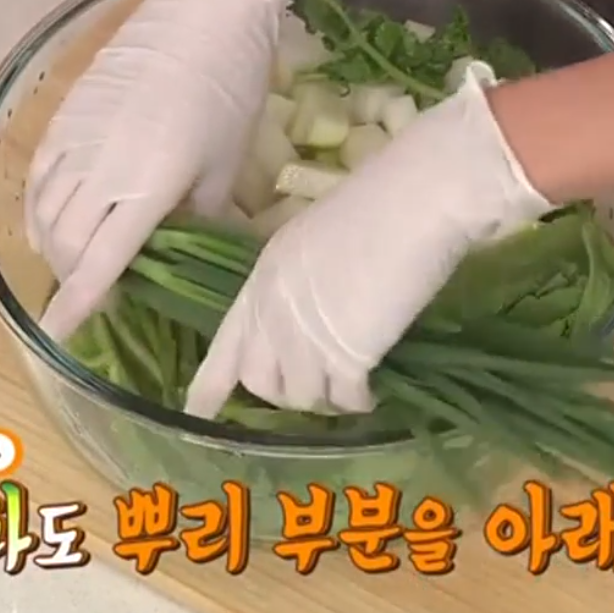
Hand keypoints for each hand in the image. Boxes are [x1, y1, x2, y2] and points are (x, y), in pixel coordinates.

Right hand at [28, 0, 320, 340]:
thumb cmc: (230, 87)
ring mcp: (76, 138)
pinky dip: (38, 209)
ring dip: (54, 248)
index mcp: (147, 186)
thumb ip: (200, 215)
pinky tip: (50, 221)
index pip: (100, 263)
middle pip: (65, 244)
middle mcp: (101, 168)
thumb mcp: (226, 164)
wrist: (204, 12)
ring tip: (72, 265)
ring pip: (44, 213)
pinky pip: (37, 177)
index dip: (78, 304)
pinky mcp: (64, 114)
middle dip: (72, 280)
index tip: (60, 334)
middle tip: (92, 298)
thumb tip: (186, 247)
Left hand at [183, 66, 553, 416]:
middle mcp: (274, 311)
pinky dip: (359, 402)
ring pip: (302, 397)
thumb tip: (318, 308)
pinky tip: (374, 393)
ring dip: (326, 400)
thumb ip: (305, 280)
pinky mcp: (347, 357)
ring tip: (354, 386)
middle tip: (318, 387)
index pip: (227, 342)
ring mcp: (306, 337)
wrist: (416, 200)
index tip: (197, 412)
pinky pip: (345, 400)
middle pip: (259, 379)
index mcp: (264, 277)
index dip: (210, 384)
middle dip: (284, 393)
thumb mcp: (319, 239)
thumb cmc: (379, 205)